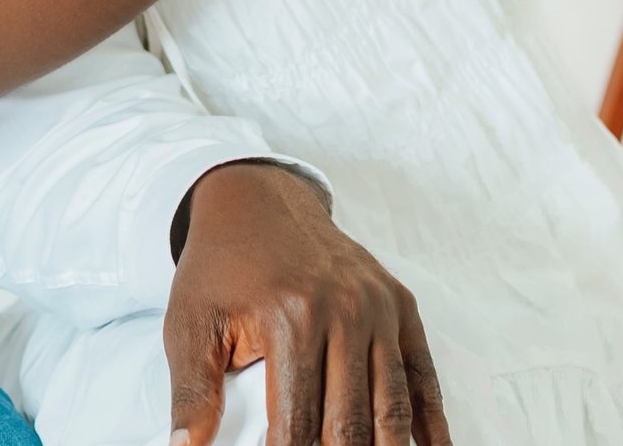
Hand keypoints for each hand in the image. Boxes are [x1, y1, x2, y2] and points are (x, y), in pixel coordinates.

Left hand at [164, 162, 448, 445]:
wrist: (257, 200)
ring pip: (391, 405)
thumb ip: (191, 392)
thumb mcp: (191, 322)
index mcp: (291, 316)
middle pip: (350, 423)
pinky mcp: (400, 304)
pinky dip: (431, 422)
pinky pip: (422, 374)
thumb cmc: (221, 267)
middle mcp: (344, 310)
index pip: (296, 424)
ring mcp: (378, 306)